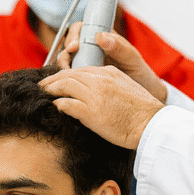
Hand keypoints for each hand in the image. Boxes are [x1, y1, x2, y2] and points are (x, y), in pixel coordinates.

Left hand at [40, 64, 163, 149]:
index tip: (58, 80)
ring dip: (50, 89)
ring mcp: (94, 95)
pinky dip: (58, 104)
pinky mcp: (90, 112)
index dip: (65, 73)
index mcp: (109, 73)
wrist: (151, 124)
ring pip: (64, 85)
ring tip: (43, 93)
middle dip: (52, 79)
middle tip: (43, 85)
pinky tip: (54, 107)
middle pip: (68, 74)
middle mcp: (99, 80)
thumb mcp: (126, 88)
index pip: (80, 69)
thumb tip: (96, 91)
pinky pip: (66, 104)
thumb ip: (110, 84)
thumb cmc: (142, 112)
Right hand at [58, 25, 167, 103]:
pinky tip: (68, 86)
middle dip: (65, 54)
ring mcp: (86, 63)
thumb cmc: (139, 73)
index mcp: (102, 37)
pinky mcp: (83, 78)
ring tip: (67, 77)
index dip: (74, 35)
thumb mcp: (132, 59)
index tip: (74, 47)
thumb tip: (100, 37)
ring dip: (63, 67)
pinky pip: (70, 76)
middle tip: (66, 65)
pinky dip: (66, 80)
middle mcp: (91, 48)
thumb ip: (119, 47)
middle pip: (69, 44)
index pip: (81, 29)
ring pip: (67, 61)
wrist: (143, 93)